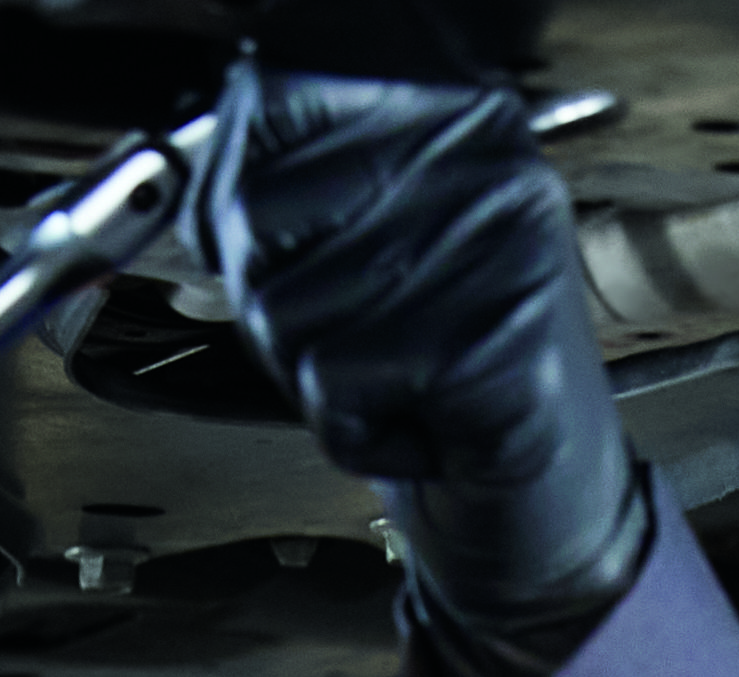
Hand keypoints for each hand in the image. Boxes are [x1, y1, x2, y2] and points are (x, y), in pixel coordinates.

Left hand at [200, 63, 649, 676]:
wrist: (543, 505)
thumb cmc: (449, 383)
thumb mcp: (367, 259)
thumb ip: (287, 197)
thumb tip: (196, 194)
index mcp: (457, 117)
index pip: (271, 108)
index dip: (237, 205)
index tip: (285, 255)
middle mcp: (486, 167)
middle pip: (257, 220)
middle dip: (277, 312)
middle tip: (364, 344)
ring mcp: (499, 255)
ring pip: (285, 311)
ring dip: (319, 382)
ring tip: (402, 385)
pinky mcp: (495, 351)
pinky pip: (334, 386)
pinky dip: (357, 435)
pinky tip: (424, 428)